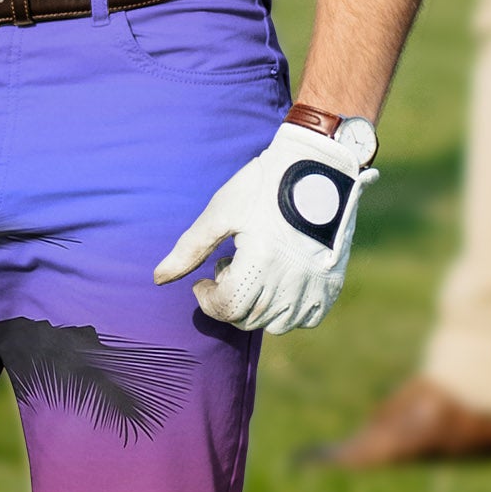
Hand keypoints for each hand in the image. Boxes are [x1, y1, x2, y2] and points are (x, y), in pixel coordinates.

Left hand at [153, 118, 379, 334]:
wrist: (318, 167)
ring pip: (276, 324)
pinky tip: (278, 283)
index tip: (203, 280)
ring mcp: (314, 285)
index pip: (226, 308)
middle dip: (228, 300)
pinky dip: (287, 311)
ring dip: (255, 308)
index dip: (206, 299)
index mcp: (260, 261)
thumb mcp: (221, 212)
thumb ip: (190, 249)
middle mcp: (290, 280)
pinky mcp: (332, 284)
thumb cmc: (264, 185)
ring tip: (254, 273)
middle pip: (247, 319)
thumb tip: (158, 279)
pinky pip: (306, 319)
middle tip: (227, 268)